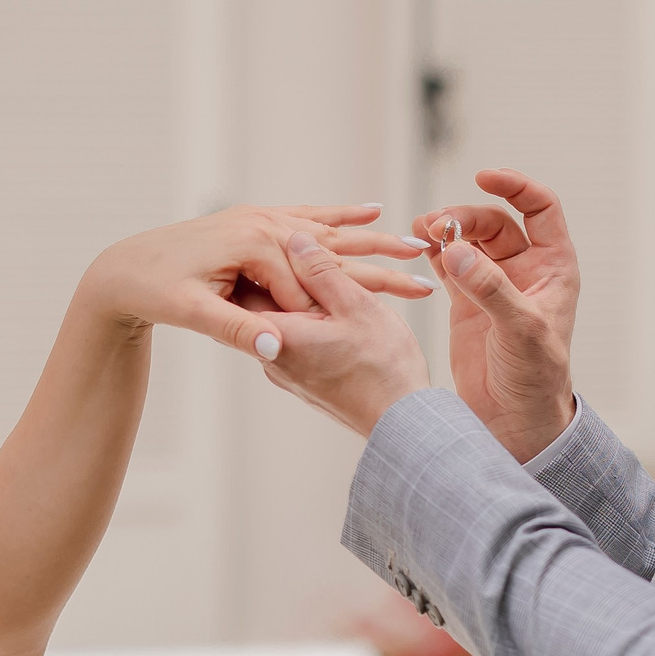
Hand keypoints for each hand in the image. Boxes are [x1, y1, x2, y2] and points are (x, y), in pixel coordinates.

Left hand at [79, 204, 433, 361]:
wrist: (123, 269)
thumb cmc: (155, 291)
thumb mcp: (194, 313)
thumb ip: (237, 330)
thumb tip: (270, 346)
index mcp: (251, 243)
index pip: (308, 279)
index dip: (339, 304)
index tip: (380, 319)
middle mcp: (260, 223)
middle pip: (330, 244)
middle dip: (377, 255)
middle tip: (424, 263)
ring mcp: (259, 217)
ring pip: (327, 228)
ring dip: (369, 232)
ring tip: (409, 234)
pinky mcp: (255, 220)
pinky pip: (308, 217)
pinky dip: (340, 214)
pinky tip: (364, 208)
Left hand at [255, 232, 433, 434]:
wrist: (400, 423)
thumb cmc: (382, 367)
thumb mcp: (355, 306)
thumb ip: (321, 272)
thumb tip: (296, 240)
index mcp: (278, 332)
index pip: (254, 280)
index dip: (268, 252)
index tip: (282, 232)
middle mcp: (272, 355)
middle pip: (265, 298)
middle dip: (284, 269)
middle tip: (299, 243)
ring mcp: (285, 370)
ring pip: (284, 318)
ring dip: (301, 294)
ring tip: (320, 273)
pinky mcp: (301, 379)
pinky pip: (297, 337)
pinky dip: (310, 317)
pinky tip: (326, 307)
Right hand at [416, 170, 579, 461]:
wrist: (515, 422)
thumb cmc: (535, 379)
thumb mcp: (520, 331)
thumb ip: (490, 289)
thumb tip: (457, 250)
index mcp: (553, 267)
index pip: (540, 208)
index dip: (515, 186)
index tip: (483, 176)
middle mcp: (524, 270)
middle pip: (493, 221)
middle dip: (464, 217)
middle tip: (436, 228)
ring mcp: (493, 284)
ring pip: (467, 239)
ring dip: (444, 231)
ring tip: (420, 233)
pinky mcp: (466, 302)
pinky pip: (448, 263)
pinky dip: (433, 251)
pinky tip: (418, 246)